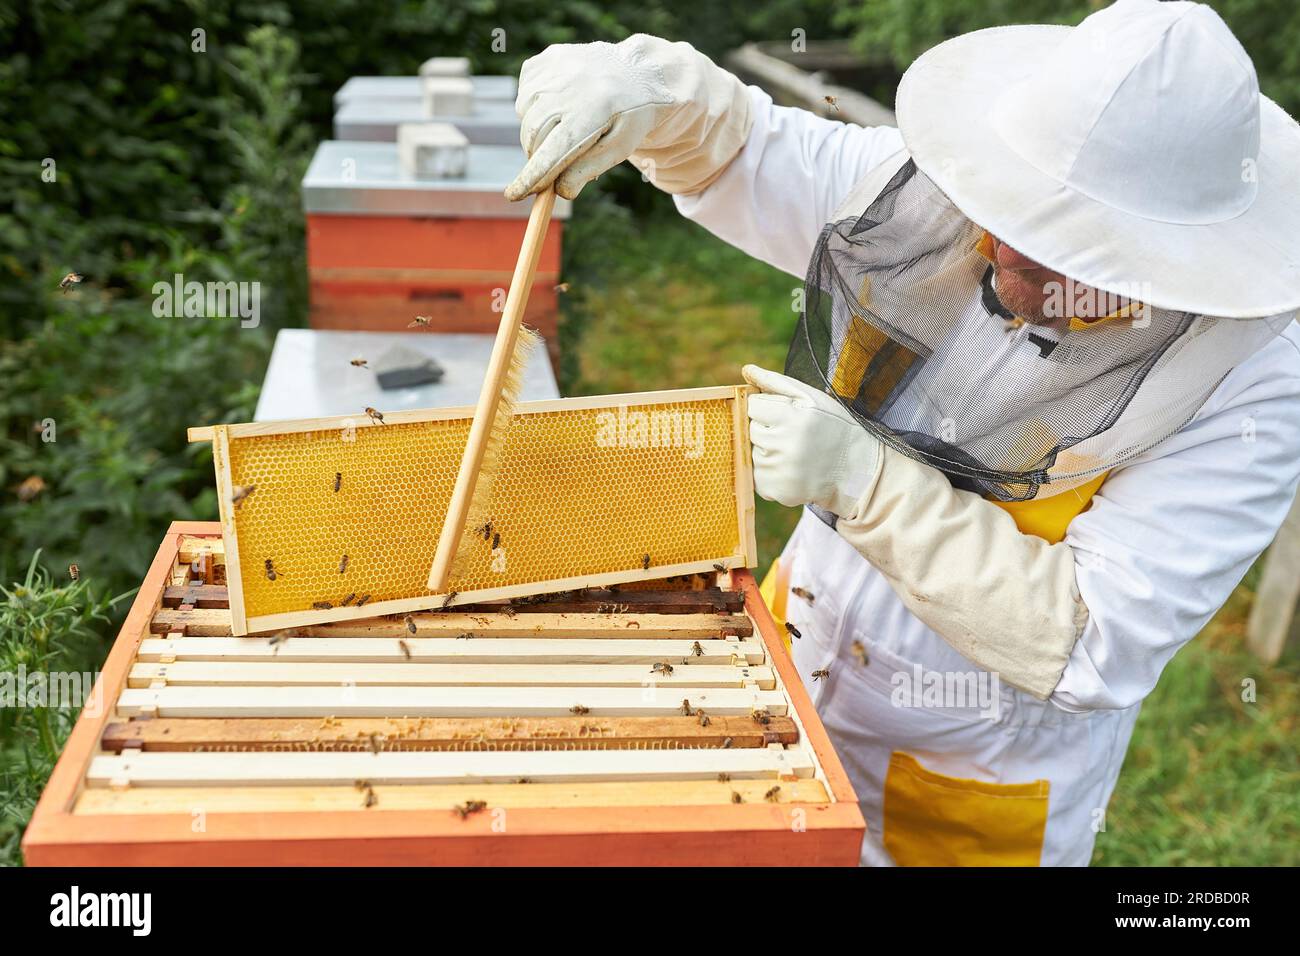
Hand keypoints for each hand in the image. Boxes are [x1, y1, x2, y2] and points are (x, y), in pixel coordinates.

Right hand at [505, 36, 676, 201]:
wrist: (636, 73)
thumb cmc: (628, 118)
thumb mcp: (619, 147)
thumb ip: (588, 169)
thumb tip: (560, 191)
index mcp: (595, 111)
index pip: (553, 151)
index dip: (532, 177)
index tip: (514, 194)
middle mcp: (572, 85)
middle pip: (534, 136)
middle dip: (537, 156)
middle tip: (553, 161)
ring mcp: (557, 67)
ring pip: (526, 115)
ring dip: (537, 131)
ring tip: (563, 126)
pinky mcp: (547, 58)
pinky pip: (526, 94)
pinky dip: (535, 107)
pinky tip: (559, 104)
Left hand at [743, 365, 881, 515]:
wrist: (857, 469)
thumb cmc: (832, 426)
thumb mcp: (811, 397)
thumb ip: (776, 381)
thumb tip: (746, 370)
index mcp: (793, 417)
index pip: (753, 406)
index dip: (768, 409)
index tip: (786, 416)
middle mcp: (784, 446)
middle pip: (751, 430)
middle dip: (767, 429)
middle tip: (793, 436)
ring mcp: (779, 472)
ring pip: (752, 454)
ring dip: (768, 452)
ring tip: (796, 454)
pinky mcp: (775, 492)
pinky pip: (757, 477)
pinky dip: (769, 473)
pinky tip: (792, 470)